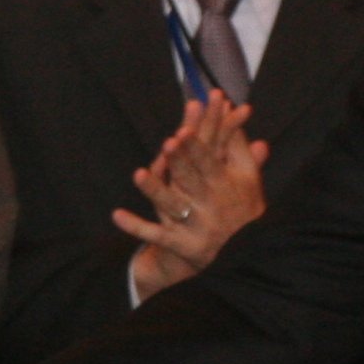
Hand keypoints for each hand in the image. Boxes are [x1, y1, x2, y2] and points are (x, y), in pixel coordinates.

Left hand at [117, 96, 269, 294]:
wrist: (243, 256)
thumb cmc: (242, 207)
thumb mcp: (247, 177)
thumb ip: (238, 145)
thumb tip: (232, 108)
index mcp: (224, 185)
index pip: (210, 162)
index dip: (198, 147)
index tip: (185, 130)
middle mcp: (209, 205)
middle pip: (191, 180)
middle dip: (180, 162)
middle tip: (168, 143)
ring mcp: (193, 225)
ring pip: (171, 205)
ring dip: (155, 190)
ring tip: (138, 173)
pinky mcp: (180, 244)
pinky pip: (155, 235)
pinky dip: (136, 227)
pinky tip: (116, 215)